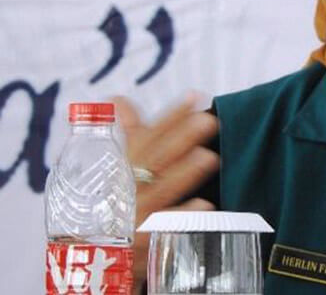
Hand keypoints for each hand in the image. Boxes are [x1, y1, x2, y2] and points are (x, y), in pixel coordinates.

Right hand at [112, 95, 219, 291]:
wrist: (90, 255)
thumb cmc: (111, 201)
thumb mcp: (114, 167)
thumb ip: (126, 133)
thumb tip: (118, 98)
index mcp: (123, 166)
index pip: (147, 135)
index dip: (170, 116)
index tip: (194, 97)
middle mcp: (130, 187)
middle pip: (157, 159)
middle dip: (181, 138)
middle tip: (208, 119)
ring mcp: (137, 214)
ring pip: (162, 190)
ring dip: (184, 173)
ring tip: (209, 156)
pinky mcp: (146, 241)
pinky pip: (167, 227)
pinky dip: (184, 215)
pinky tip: (205, 204)